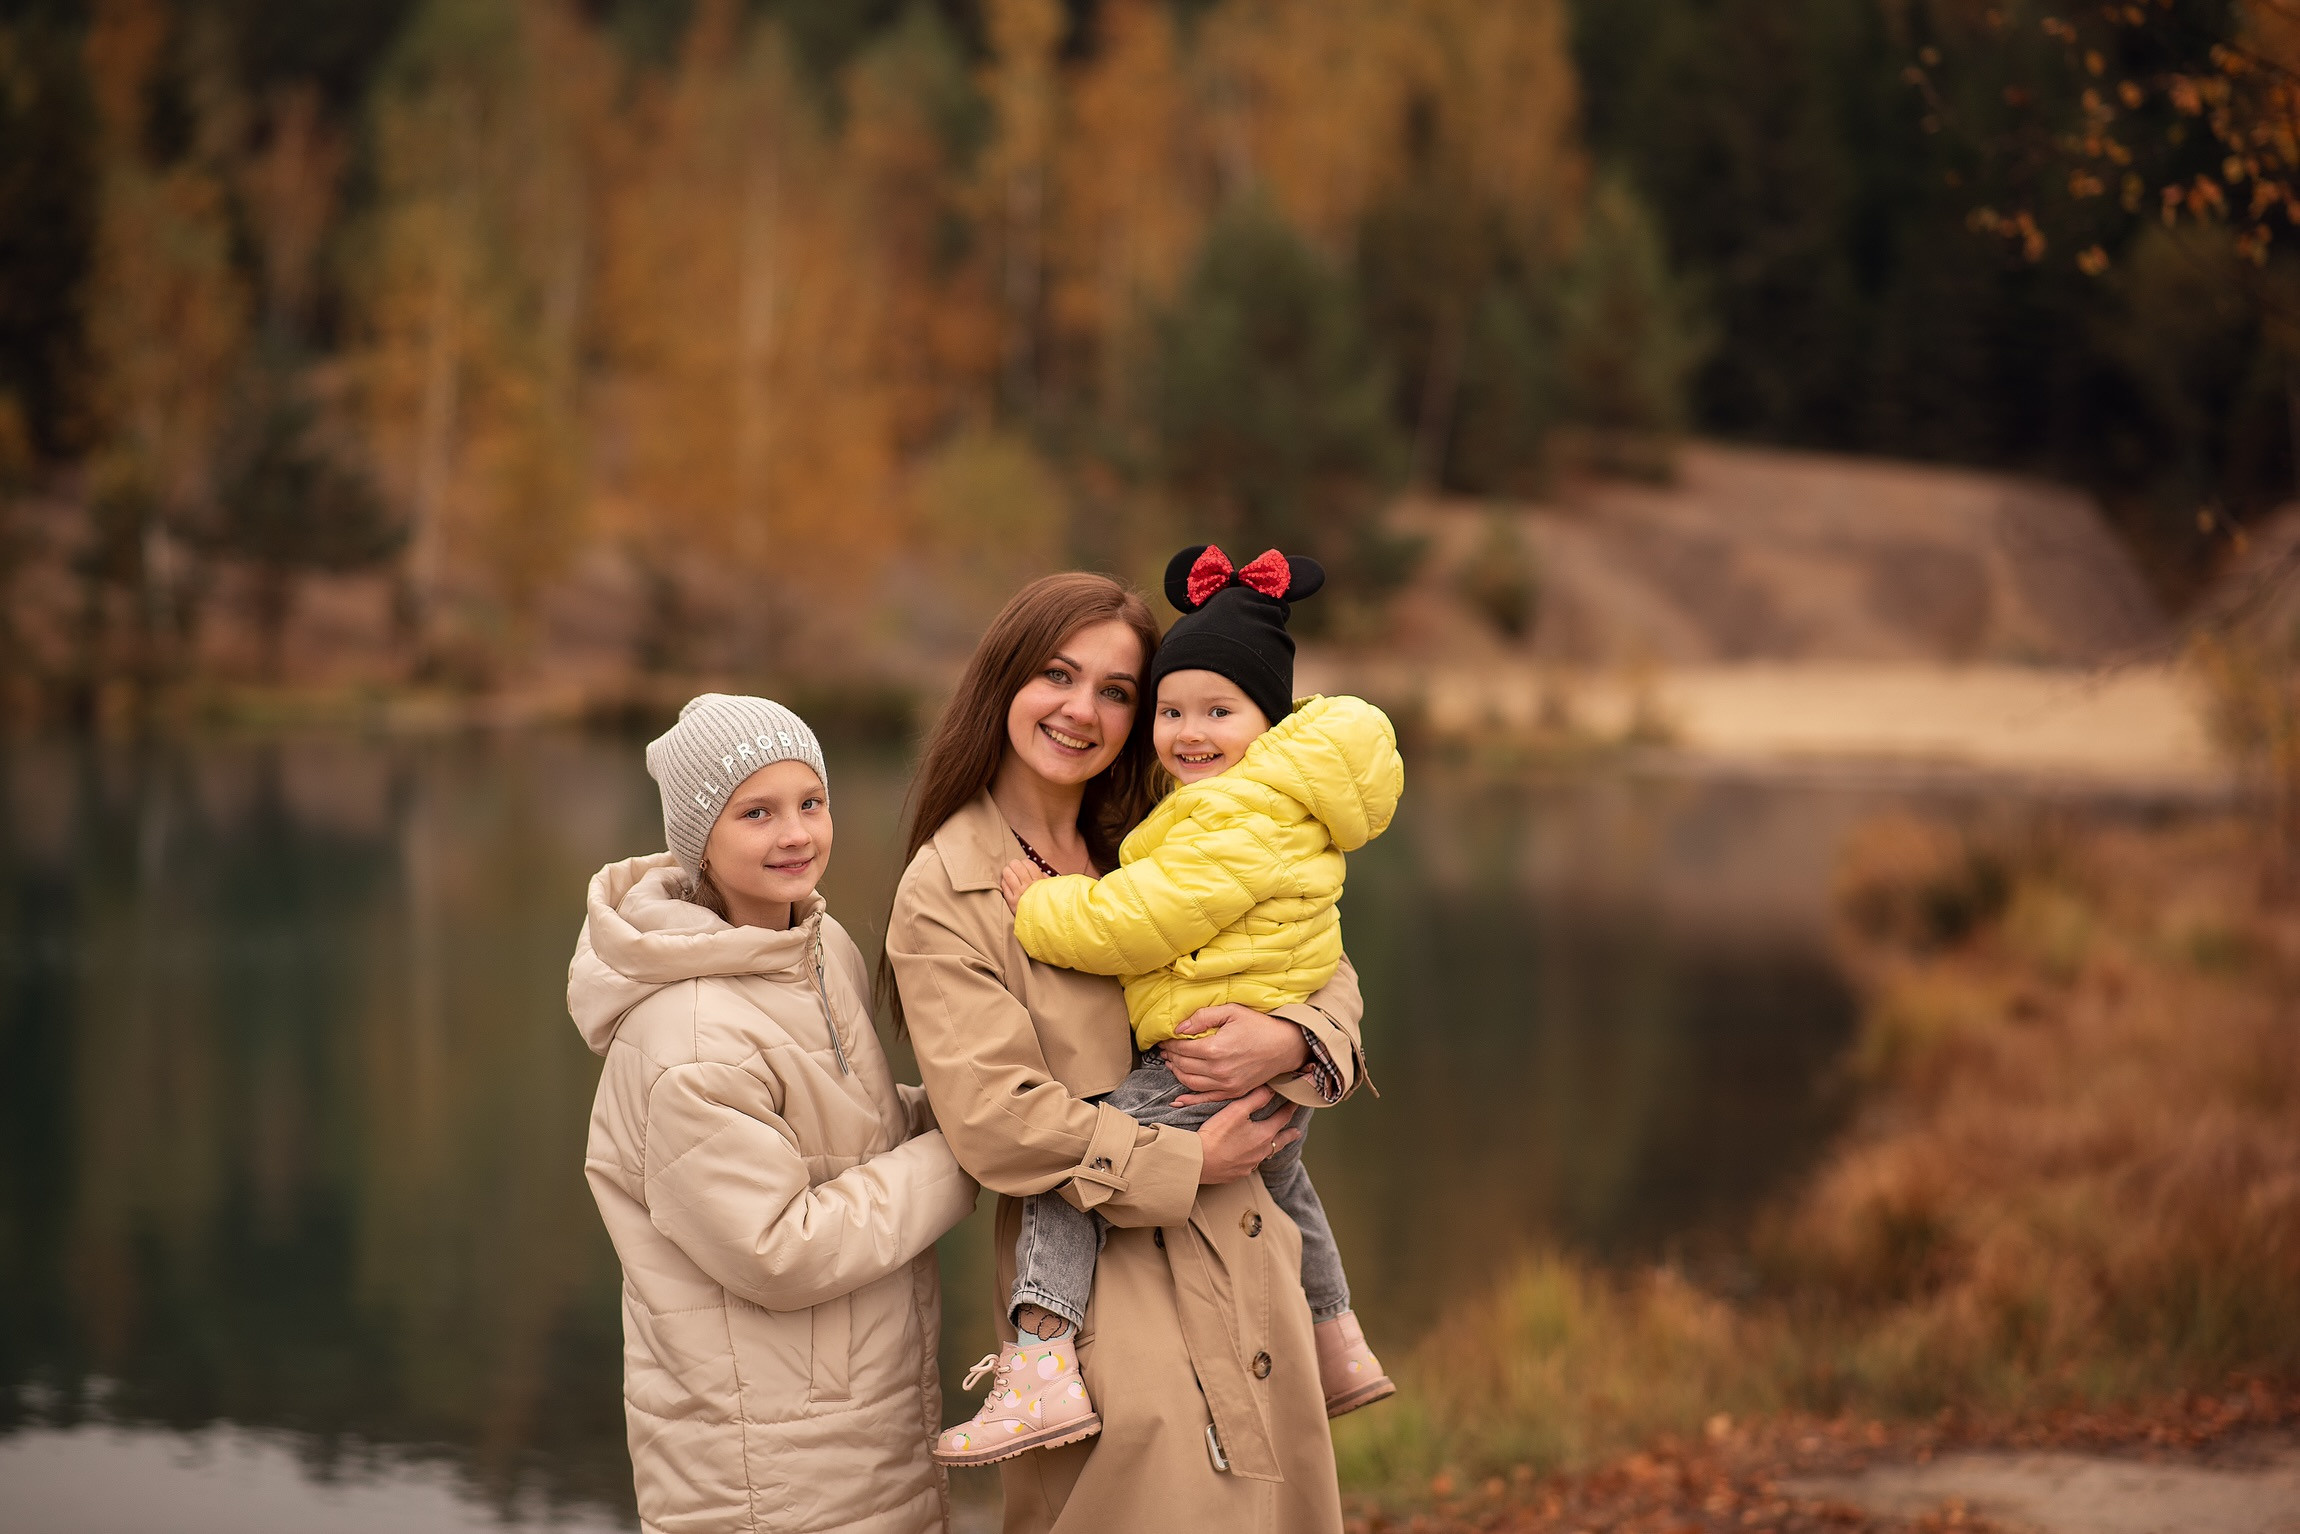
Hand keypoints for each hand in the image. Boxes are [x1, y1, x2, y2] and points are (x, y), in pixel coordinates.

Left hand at [999, 858, 1047, 912]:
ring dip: (1006, 871)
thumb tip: (1042, 873)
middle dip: (1013, 864)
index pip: (1028, 864)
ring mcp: (1019, 894)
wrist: (1042, 923)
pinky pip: (1004, 886)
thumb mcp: (1051, 891)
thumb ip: (1047, 881)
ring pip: (1007, 873)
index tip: (1024, 866)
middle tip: (1013, 868)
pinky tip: (1007, 883)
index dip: (1024, 863)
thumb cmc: (1047, 906)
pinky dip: (1004, 882)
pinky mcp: (1011, 902)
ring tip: (1008, 874)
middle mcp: (1029, 886)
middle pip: (1016, 865)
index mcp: (1039, 882)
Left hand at [1163, 1004, 1310, 1102]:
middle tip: (1165, 1049)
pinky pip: (1205, 1098)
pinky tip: (1177, 1098)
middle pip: (1183, 1065)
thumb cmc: (1259, 1026)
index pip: (1181, 1048)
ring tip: (1171, 1062)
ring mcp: (1226, 1084)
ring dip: (1176, 1072)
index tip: (1164, 1039)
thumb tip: (1178, 1028)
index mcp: (1216, 1048)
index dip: (1169, 1043)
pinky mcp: (1233, 1092)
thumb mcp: (1232, 1011)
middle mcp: (1218, 1070)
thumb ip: (1203, 1017)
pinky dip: (1189, 1099)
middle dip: (1170, 1056)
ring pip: (1189, 1082)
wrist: (1285, 1046)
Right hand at [1195, 1086, 1299, 1184]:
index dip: (1290, 1109)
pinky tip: (1248, 1157)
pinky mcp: (1237, 1173)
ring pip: (1265, 1154)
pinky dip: (1252, 1158)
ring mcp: (1249, 1165)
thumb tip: (1271, 1090)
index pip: (1282, 1118)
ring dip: (1270, 1148)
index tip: (1296, 1103)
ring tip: (1272, 1145)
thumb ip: (1256, 1098)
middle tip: (1297, 1132)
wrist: (1198, 1161)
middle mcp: (1261, 1152)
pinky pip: (1250, 1165)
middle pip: (1280, 1142)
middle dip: (1289, 1135)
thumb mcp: (1237, 1110)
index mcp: (1264, 1135)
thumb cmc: (1216, 1135)